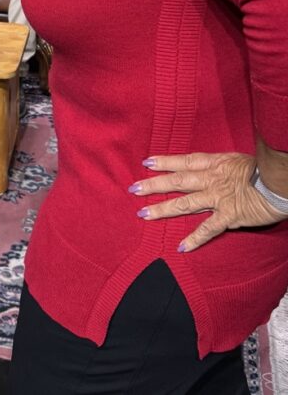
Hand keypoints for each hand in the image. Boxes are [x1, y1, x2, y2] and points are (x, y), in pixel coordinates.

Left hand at [129, 152, 286, 251]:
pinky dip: (194, 239)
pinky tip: (181, 247)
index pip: (184, 161)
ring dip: (163, 210)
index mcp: (214, 164)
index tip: (146, 163)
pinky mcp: (229, 216)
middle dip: (153, 185)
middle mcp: (211, 179)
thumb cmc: (261, 170)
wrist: (280, 182)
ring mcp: (218, 198)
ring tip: (143, 214)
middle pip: (177, 181)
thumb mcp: (236, 160)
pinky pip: (208, 229)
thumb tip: (206, 167)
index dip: (165, 162)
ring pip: (185, 204)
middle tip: (133, 189)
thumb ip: (218, 165)